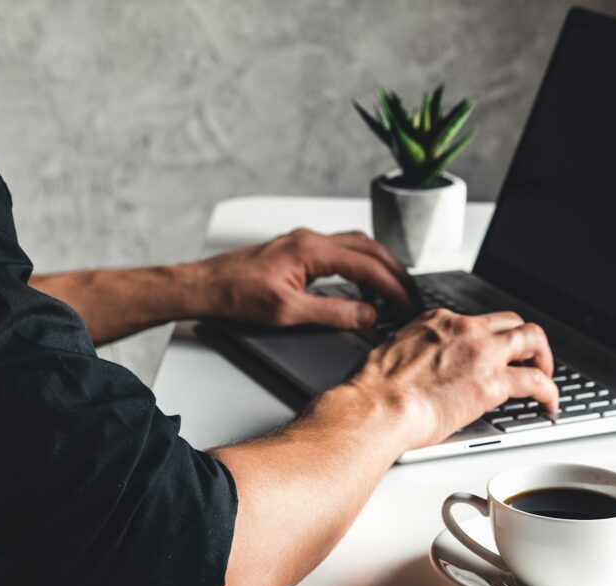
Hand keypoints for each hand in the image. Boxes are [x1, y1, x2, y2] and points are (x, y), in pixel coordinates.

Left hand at [189, 228, 414, 327]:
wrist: (204, 286)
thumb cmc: (236, 295)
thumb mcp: (288, 312)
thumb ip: (333, 312)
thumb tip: (368, 314)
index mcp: (311, 250)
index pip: (367, 265)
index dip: (394, 287)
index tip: (409, 304)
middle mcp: (311, 239)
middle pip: (369, 249)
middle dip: (395, 273)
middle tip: (411, 297)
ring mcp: (304, 242)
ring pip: (357, 247)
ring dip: (379, 267)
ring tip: (393, 293)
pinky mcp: (298, 251)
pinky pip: (341, 252)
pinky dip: (360, 268)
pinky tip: (362, 287)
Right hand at [344, 308, 558, 451]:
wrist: (374, 408)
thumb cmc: (373, 392)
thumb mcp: (392, 355)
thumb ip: (415, 355)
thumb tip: (420, 371)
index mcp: (436, 321)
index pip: (477, 321)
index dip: (490, 340)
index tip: (493, 354)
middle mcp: (463, 329)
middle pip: (511, 322)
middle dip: (525, 342)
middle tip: (528, 361)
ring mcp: (481, 352)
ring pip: (532, 339)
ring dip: (544, 358)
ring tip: (545, 378)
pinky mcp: (493, 382)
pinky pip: (537, 381)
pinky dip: (550, 392)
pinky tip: (549, 404)